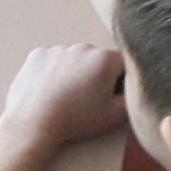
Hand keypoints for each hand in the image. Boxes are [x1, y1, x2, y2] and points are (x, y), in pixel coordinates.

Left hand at [0, 44, 126, 151]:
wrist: (33, 123)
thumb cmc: (76, 119)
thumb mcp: (115, 114)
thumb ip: (133, 95)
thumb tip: (137, 84)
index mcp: (105, 59)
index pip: (124, 63)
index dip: (120, 80)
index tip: (109, 95)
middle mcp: (82, 47)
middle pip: (98, 59)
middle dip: (96, 74)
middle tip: (85, 98)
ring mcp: (57, 49)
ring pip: (74, 58)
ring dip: (74, 71)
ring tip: (65, 95)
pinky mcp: (37, 54)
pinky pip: (52, 59)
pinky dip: (53, 70)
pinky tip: (50, 89)